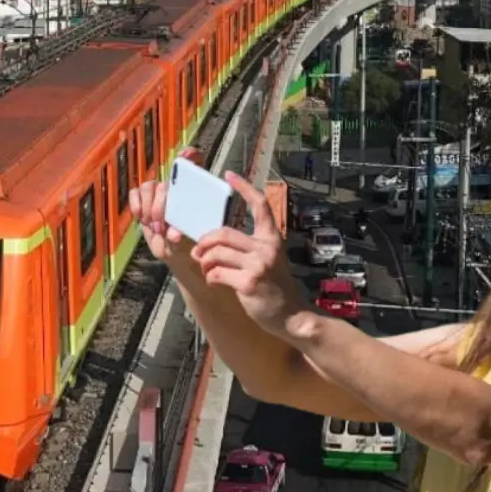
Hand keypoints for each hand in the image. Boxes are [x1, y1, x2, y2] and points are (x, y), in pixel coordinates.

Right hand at [129, 146, 204, 261]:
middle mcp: (177, 187)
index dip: (190, 155)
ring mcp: (159, 193)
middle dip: (161, 203)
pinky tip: (143, 218)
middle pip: (166, 182)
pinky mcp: (145, 201)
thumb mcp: (195, 237)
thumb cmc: (194, 241)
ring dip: (149, 207)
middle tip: (161, 223)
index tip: (186, 156)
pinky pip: (135, 193)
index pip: (195, 162)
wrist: (180, 253)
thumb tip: (172, 235)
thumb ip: (184, 233)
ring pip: (149, 186)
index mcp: (196, 190)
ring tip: (154, 226)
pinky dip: (137, 205)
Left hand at [191, 170, 308, 337]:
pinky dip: (210, 277)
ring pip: (216, 253)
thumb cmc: (275, 288)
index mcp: (272, 238)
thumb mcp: (269, 259)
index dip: (244, 187)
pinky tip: (215, 282)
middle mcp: (266, 248)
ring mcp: (258, 265)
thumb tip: (214, 240)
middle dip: (204, 242)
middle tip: (198, 252)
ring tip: (207, 269)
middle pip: (223, 232)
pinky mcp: (249, 283)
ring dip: (205, 262)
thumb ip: (248, 247)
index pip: (260, 205)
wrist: (292, 316)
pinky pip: (217, 273)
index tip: (229, 175)